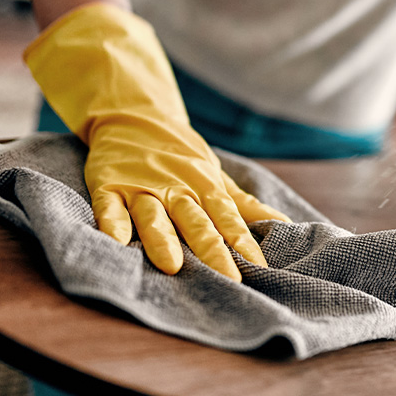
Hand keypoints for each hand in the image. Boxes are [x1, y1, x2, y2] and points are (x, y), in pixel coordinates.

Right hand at [24, 3, 289, 278]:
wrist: (135, 115)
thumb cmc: (181, 156)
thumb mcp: (215, 177)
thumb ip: (244, 205)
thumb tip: (285, 225)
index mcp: (204, 188)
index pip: (228, 218)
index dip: (244, 243)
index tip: (260, 268)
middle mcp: (176, 189)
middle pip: (196, 223)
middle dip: (212, 251)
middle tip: (228, 279)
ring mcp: (142, 187)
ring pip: (154, 216)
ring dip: (163, 239)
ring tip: (172, 265)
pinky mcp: (110, 185)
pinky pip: (110, 206)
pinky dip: (112, 222)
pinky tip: (115, 242)